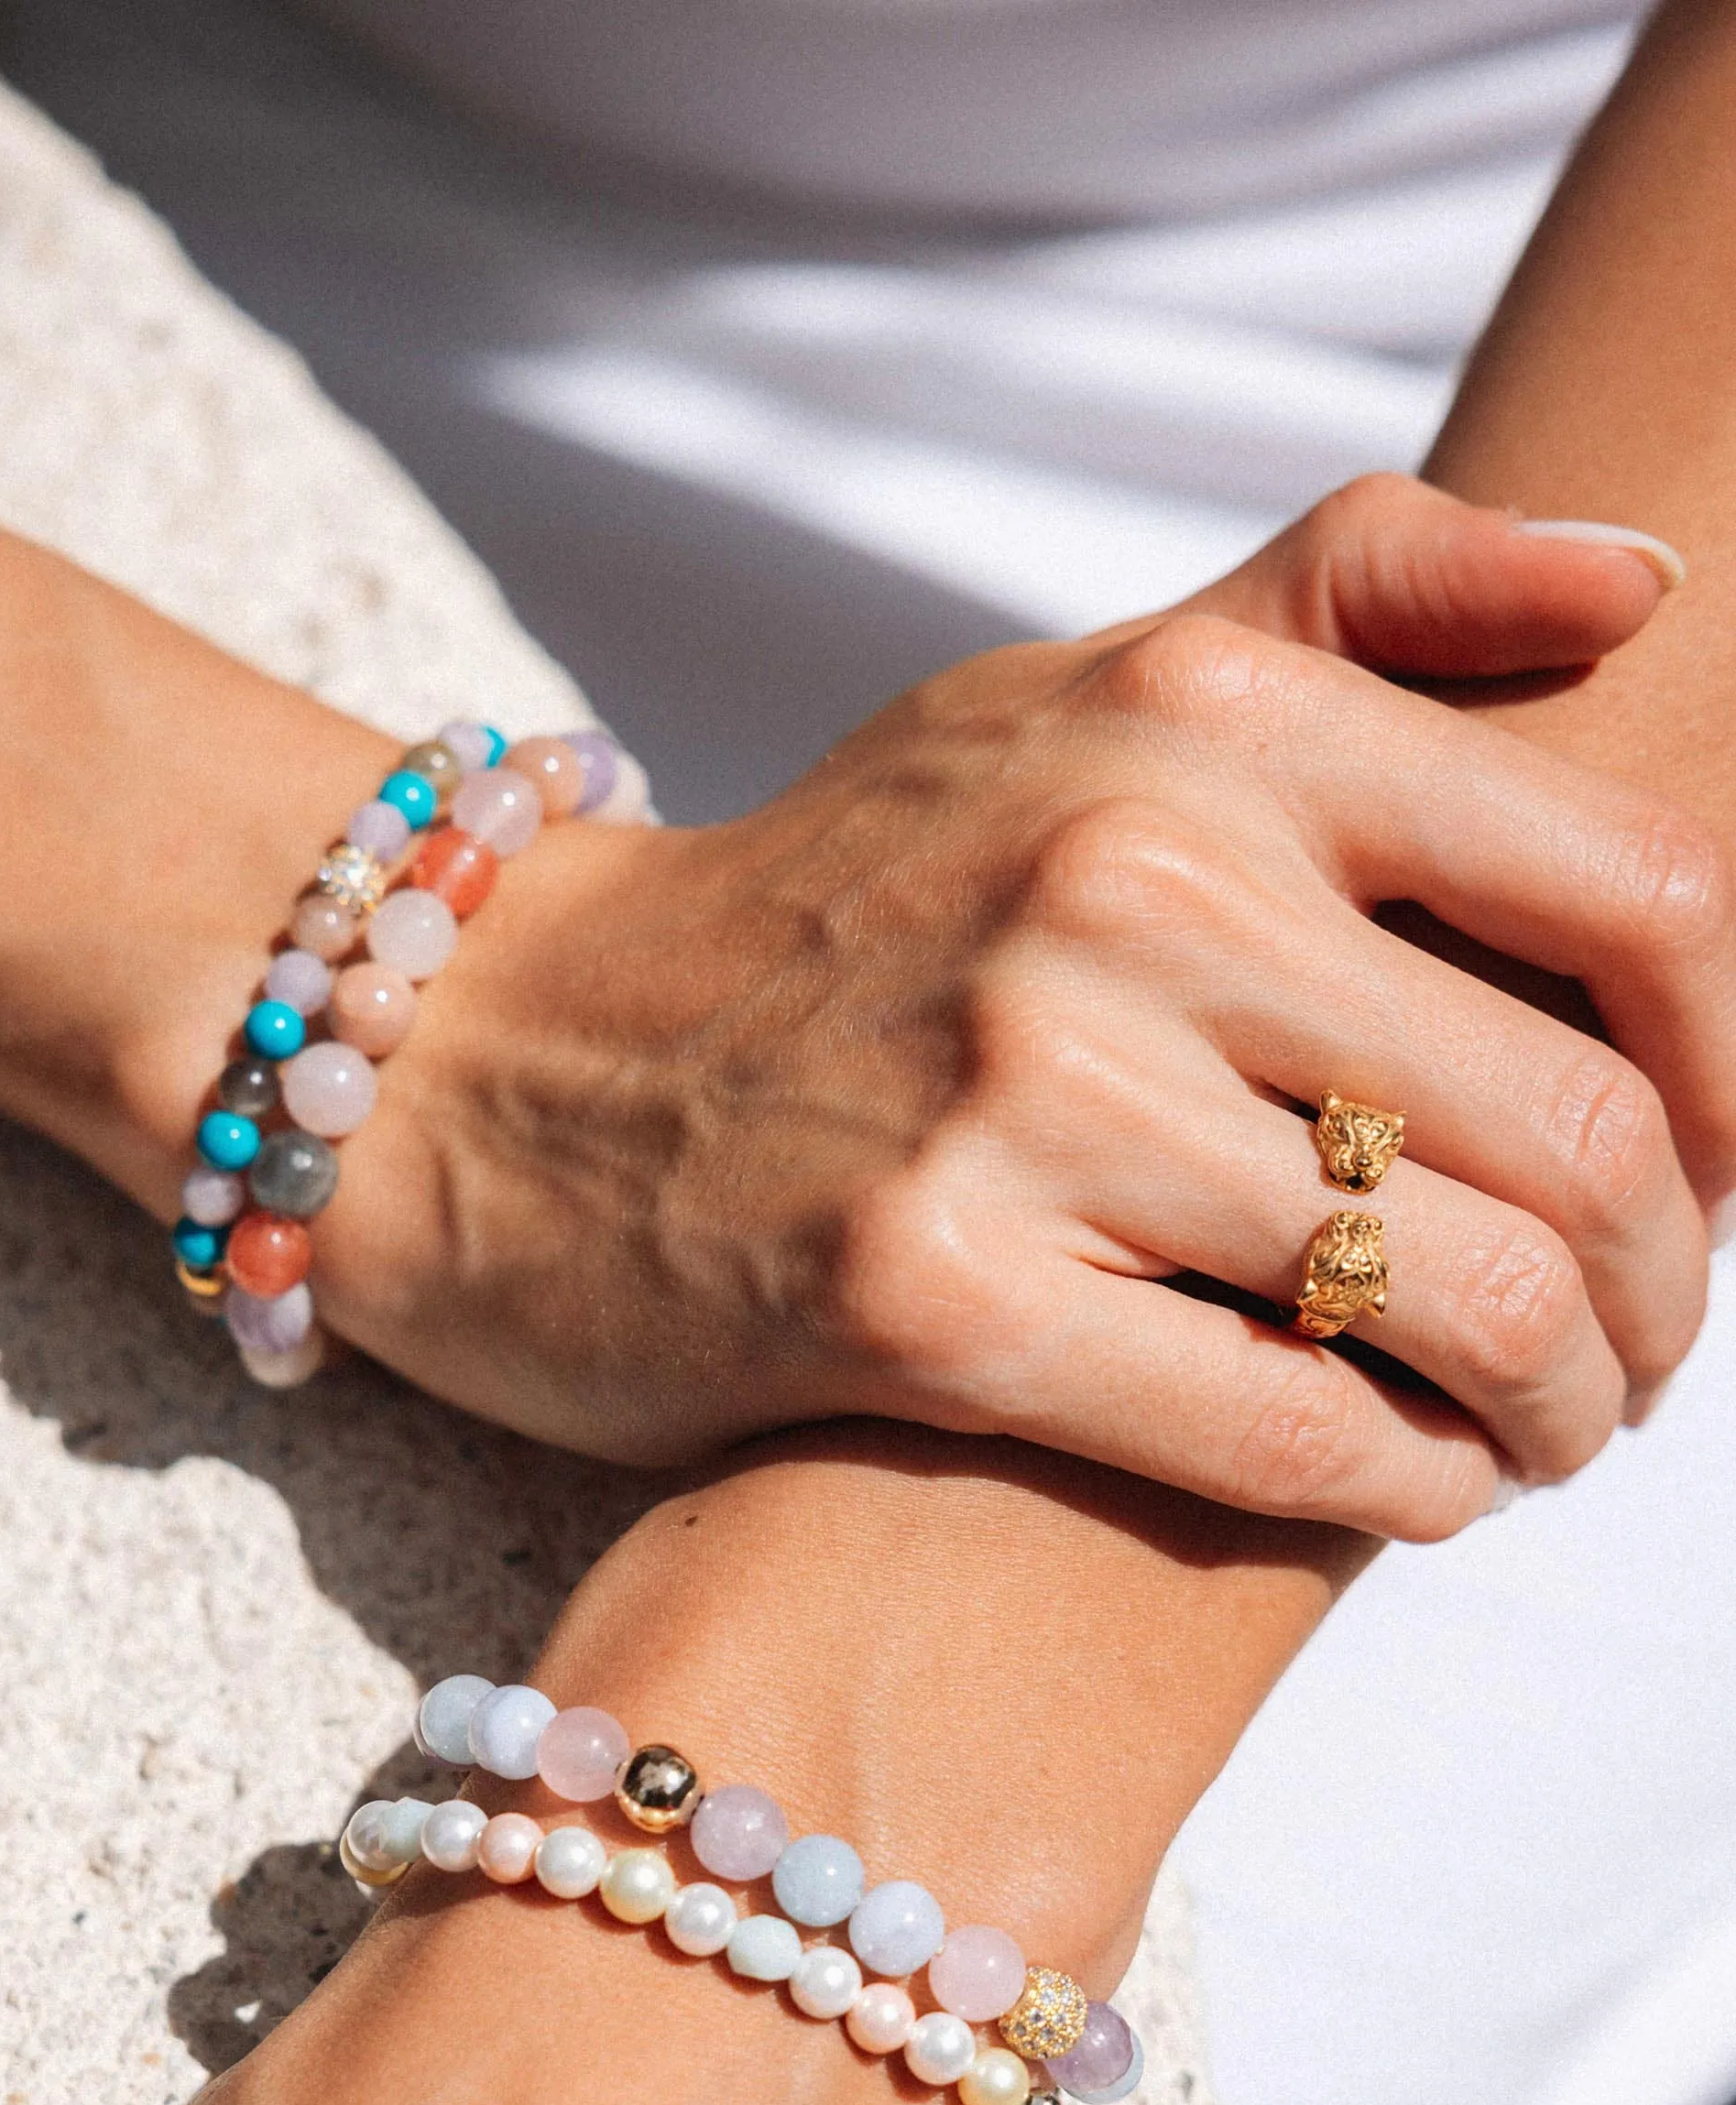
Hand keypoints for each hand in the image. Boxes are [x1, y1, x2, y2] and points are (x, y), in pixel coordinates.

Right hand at [323, 479, 1726, 1535]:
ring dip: (1557, 1411)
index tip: (1705, 1176)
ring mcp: (1022, 1091)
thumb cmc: (842, 892)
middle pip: (1579, 1137)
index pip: (1647, 903)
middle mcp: (1128, 877)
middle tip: (1631, 1354)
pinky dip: (1405, 1491)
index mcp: (1205, 714)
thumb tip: (1651, 589)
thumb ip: (1358, 598)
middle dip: (1663, 1291)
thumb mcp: (1072, 686)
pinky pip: (1292, 1435)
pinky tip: (1415, 1490)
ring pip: (1457, 1302)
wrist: (512, 1064)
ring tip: (1540, 1433)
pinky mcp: (926, 1292)